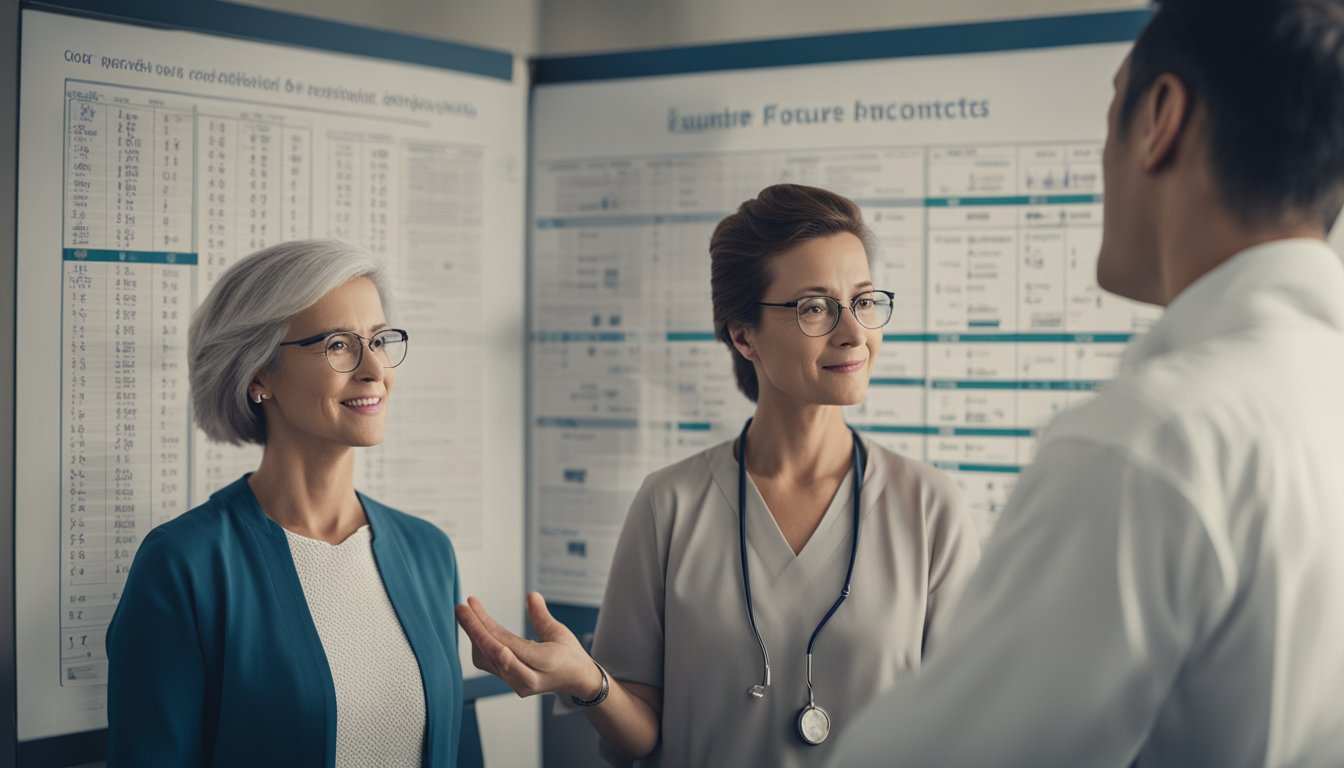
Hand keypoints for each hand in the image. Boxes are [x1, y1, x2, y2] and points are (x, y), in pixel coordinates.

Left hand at [455, 592, 600, 698]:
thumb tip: (531, 596)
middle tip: (461, 609)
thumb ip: (543, 617)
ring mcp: (517, 684)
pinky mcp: (510, 683)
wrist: (574, 681)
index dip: (485, 624)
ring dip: (474, 637)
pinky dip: (479, 646)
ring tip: (467, 614)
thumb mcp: (561, 633)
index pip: (506, 643)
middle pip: (492, 653)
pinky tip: (476, 629)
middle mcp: (527, 679)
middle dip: (473, 629)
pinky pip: (488, 665)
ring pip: (486, 660)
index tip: (472, 605)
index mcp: (544, 664)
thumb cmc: (569, 656)